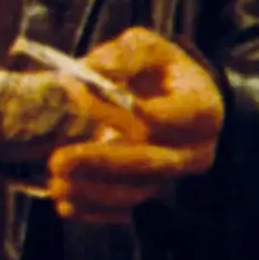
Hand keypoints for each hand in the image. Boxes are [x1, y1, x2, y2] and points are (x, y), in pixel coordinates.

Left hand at [45, 27, 224, 225]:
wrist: (175, 99)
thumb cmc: (160, 70)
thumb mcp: (148, 48)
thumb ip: (124, 54)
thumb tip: (92, 68)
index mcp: (202, 109)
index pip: (174, 116)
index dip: (139, 112)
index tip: (102, 98)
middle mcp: (196, 150)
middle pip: (152, 162)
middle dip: (103, 163)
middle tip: (59, 160)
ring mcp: (176, 178)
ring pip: (137, 192)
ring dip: (93, 191)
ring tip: (56, 183)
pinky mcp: (155, 195)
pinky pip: (127, 211)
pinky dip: (95, 211)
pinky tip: (66, 203)